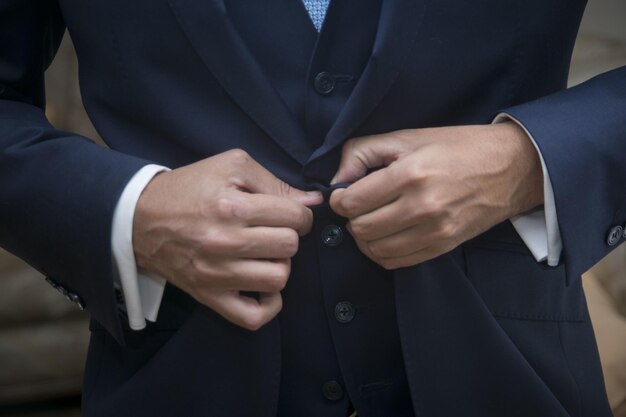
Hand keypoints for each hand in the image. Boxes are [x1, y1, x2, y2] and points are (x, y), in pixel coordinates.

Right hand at [133, 149, 322, 329]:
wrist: (140, 217)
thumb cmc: (189, 188)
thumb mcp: (231, 167)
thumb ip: (275, 182)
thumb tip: (313, 201)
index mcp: (232, 207)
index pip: (295, 217)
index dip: (300, 213)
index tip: (290, 214)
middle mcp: (225, 243)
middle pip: (290, 246)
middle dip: (289, 235)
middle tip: (273, 231)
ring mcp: (217, 274)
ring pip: (278, 279)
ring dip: (279, 265)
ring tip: (265, 254)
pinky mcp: (209, 296)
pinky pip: (253, 317)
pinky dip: (268, 305)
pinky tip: (263, 286)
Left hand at [329, 122, 542, 269]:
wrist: (510, 168)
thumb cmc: (456, 147)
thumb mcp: (407, 137)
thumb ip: (362, 152)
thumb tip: (336, 179)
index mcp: (410, 174)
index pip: (351, 203)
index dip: (339, 199)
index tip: (344, 193)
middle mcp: (422, 206)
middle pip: (360, 228)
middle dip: (351, 218)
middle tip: (360, 205)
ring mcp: (435, 231)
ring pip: (375, 250)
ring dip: (365, 237)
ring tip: (372, 219)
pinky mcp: (443, 246)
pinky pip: (396, 262)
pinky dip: (382, 252)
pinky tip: (386, 235)